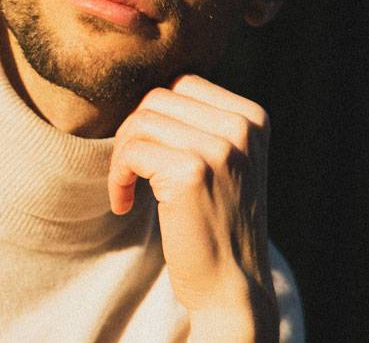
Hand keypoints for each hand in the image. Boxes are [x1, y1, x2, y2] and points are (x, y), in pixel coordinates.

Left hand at [108, 75, 277, 341]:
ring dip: (122, 156)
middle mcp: (242, 128)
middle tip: (132, 172)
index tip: (150, 154)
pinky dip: (117, 178)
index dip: (154, 116)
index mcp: (252, 117)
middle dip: (133, 133)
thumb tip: (148, 81)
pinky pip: (130, 152)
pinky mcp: (191, 173)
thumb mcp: (223, 160)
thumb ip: (199, 119)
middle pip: (156, 97)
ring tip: (128, 188)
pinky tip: (123, 203)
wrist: (231, 287)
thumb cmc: (214, 221)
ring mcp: (220, 149)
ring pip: (139, 121)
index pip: (180, 83)